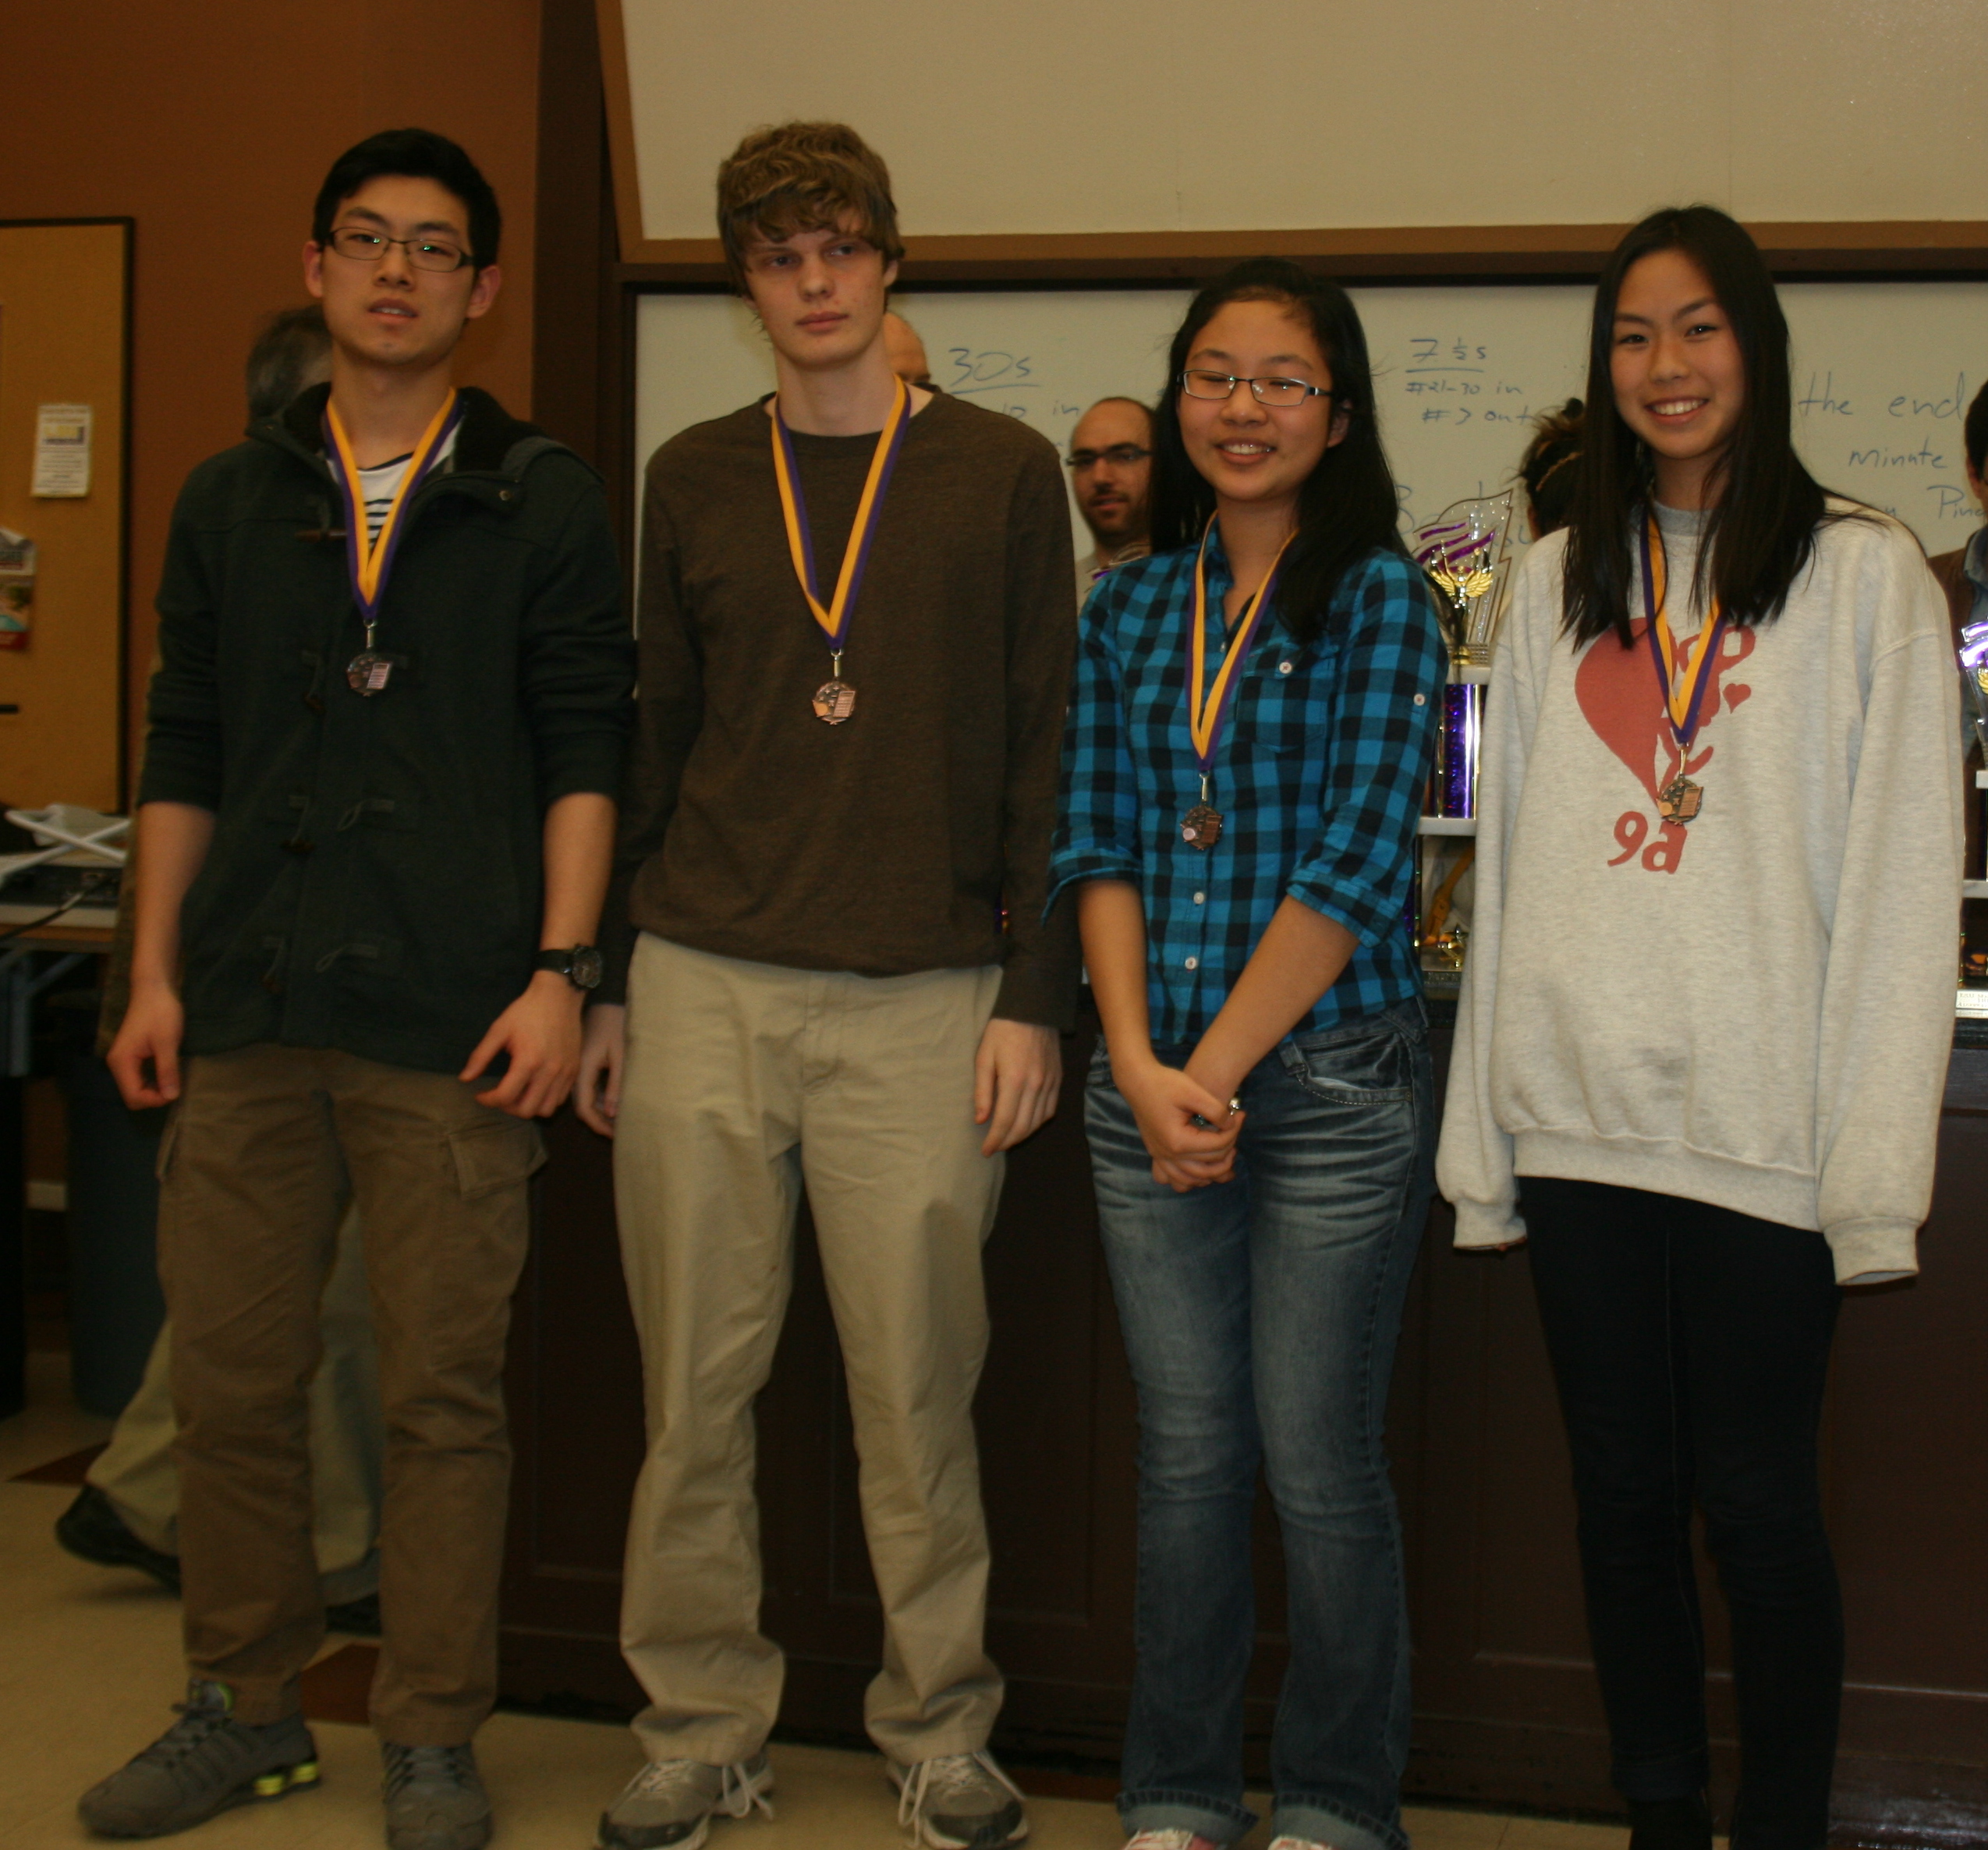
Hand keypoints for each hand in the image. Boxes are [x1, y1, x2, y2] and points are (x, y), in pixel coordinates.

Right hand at [107, 981, 184, 1109]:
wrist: (153, 989)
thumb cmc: (161, 1013)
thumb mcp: (167, 1042)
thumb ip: (168, 1070)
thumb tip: (171, 1097)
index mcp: (122, 1062)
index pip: (133, 1097)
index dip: (155, 1100)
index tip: (174, 1090)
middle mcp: (117, 1064)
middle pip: (131, 1096)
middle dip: (153, 1097)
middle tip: (174, 1085)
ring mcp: (122, 1060)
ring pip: (134, 1088)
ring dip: (153, 1090)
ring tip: (172, 1080)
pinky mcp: (130, 1055)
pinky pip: (137, 1078)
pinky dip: (151, 1081)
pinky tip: (166, 1074)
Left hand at [460, 971, 585, 1118]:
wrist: (559, 996)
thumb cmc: (526, 1011)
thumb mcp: (499, 1030)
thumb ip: (481, 1056)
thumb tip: (465, 1078)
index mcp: (528, 1061)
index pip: (505, 1097)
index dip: (488, 1100)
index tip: (480, 1094)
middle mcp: (549, 1072)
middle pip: (526, 1110)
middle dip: (507, 1107)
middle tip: (499, 1095)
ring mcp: (565, 1073)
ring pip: (546, 1110)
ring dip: (528, 1107)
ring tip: (518, 1094)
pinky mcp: (574, 1070)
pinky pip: (560, 1099)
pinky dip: (545, 1100)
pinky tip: (535, 1087)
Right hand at [575, 1003, 626, 1137]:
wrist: (602, 999)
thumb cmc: (614, 1023)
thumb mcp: (619, 1054)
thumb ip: (615, 1084)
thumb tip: (612, 1114)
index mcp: (582, 1070)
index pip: (584, 1108)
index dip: (598, 1125)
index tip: (614, 1135)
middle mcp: (574, 1072)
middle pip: (582, 1106)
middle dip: (599, 1122)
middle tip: (618, 1133)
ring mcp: (576, 1067)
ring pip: (584, 1098)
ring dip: (599, 1111)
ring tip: (617, 1122)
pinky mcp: (582, 1062)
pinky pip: (586, 1087)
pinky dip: (598, 1098)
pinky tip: (612, 1102)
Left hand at [973, 1018, 1061, 1154]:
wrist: (1033, 1009)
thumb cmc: (1002, 1031)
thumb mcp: (984, 1058)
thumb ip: (982, 1091)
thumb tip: (981, 1120)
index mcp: (1015, 1080)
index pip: (1005, 1121)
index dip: (995, 1140)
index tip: (985, 1151)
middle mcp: (1036, 1085)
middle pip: (1023, 1126)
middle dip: (1007, 1142)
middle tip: (994, 1148)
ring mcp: (1050, 1082)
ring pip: (1038, 1121)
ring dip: (1023, 1135)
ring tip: (1008, 1139)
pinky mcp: (1058, 1079)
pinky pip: (1050, 1109)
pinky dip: (1038, 1122)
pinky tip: (1027, 1124)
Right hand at [1113, 1054, 1242, 1192]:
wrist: (1137, 1081)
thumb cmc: (1164, 1083)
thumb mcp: (1194, 1091)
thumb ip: (1216, 1110)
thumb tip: (1231, 1125)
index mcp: (1178, 1141)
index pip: (1217, 1145)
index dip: (1234, 1131)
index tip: (1240, 1115)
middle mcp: (1168, 1154)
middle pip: (1209, 1164)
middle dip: (1229, 1148)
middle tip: (1235, 1130)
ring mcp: (1160, 1156)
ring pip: (1194, 1178)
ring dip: (1214, 1171)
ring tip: (1226, 1152)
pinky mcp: (1157, 1154)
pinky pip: (1176, 1178)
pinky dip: (1193, 1177)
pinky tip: (1204, 1165)